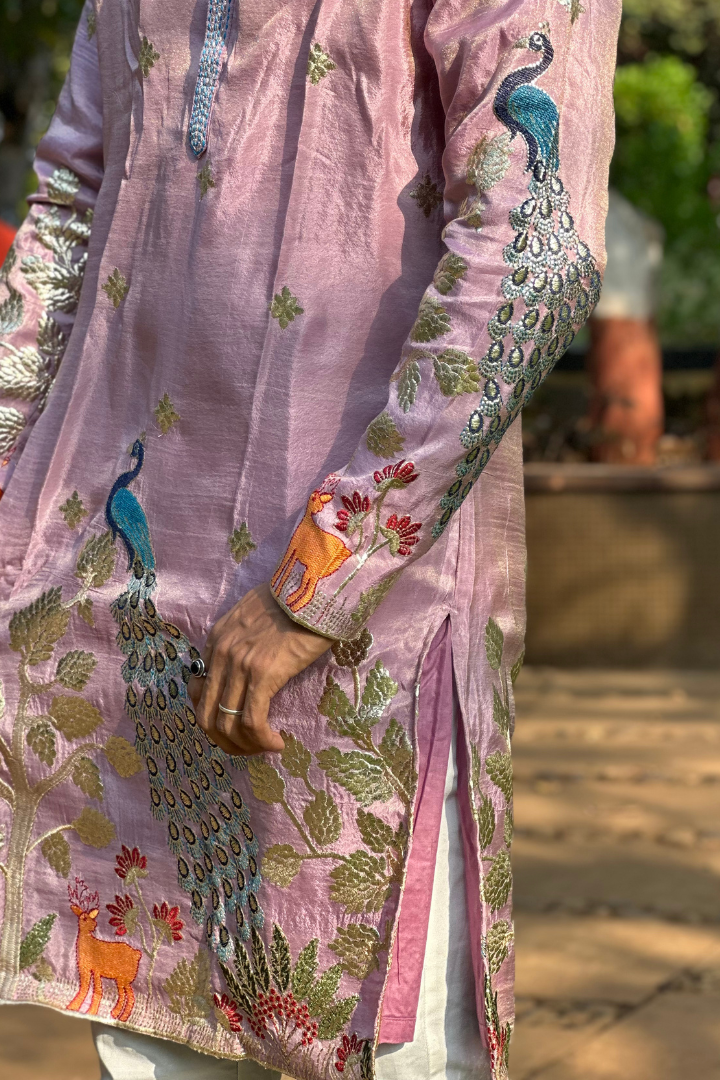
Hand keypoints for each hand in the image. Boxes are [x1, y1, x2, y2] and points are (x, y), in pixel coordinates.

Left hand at [188, 582, 330, 755]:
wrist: (315, 588)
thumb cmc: (294, 600)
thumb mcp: (255, 614)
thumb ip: (244, 637)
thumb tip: (252, 659)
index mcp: (217, 639)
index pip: (200, 692)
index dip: (215, 718)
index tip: (236, 727)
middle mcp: (221, 653)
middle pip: (207, 715)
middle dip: (226, 742)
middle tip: (248, 749)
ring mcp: (240, 664)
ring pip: (228, 724)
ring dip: (245, 746)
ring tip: (265, 748)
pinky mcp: (263, 674)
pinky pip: (253, 721)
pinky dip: (262, 741)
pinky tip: (277, 744)